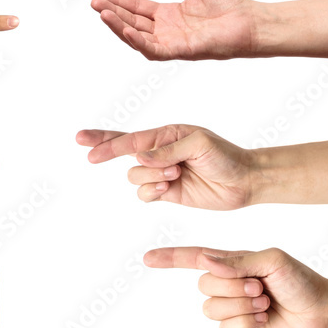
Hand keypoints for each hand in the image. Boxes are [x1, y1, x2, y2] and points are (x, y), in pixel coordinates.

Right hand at [76, 124, 254, 209]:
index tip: (86, 144)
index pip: (130, 137)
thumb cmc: (225, 156)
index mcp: (166, 134)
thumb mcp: (198, 145)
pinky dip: (152, 192)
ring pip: (136, 176)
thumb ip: (167, 151)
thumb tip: (139, 156)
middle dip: (106, 150)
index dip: (107, 141)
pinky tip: (168, 188)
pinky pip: (145, 193)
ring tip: (175, 175)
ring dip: (151, 176)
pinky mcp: (166, 192)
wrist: (242, 182)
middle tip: (88, 153)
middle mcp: (160, 152)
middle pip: (122, 152)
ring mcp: (161, 173)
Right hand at [92, 0, 255, 60]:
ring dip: (119, 27)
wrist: (249, 21)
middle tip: (94, 2)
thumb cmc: (229, 4)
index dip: (117, 2)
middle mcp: (166, 31)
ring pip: (138, 38)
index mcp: (168, 15)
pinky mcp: (181, 51)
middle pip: (132, 22)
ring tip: (103, 14)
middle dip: (112, 13)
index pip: (136, 9)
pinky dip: (139, 41)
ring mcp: (172, 43)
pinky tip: (127, 30)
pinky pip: (155, 49)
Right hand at [145, 246, 327, 327]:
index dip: (172, 259)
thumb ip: (237, 261)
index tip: (148, 259)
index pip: (195, 260)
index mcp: (234, 265)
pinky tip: (264, 320)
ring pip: (211, 310)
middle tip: (260, 288)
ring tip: (265, 304)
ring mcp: (232, 312)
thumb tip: (206, 262)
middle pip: (203, 287)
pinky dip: (245, 322)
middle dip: (232, 287)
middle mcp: (229, 288)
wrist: (323, 314)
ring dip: (241, 306)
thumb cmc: (302, 282)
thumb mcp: (272, 260)